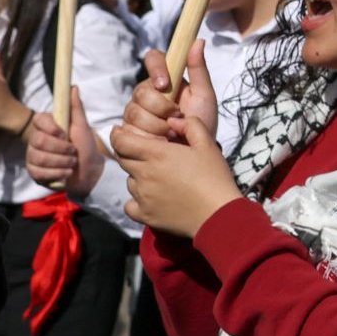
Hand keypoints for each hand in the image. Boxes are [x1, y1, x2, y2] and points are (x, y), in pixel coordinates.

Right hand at [26, 85, 103, 196]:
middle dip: (61, 149)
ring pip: (39, 158)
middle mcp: (36, 139)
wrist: (89, 172)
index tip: (66, 134)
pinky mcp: (34, 172)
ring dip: (62, 162)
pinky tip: (66, 173)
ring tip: (72, 163)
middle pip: (38, 141)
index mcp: (47, 126)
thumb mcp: (82, 126)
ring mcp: (33, 156)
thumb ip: (76, 108)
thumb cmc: (85, 147)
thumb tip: (73, 87)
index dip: (52, 128)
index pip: (38, 120)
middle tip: (74, 151)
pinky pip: (38, 172)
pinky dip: (57, 174)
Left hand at [109, 44, 236, 238]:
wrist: (218, 214)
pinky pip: (130, 204)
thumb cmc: (215, 177)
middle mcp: (143, 174)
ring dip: (139, 177)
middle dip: (131, 154)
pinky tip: (151, 199)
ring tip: (159, 179)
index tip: (121, 132)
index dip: (118, 135)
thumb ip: (190, 125)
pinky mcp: (144, 215)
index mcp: (156, 154)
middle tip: (150, 156)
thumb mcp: (208, 144)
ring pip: (130, 181)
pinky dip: (137, 201)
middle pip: (123, 159)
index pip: (120, 141)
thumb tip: (172, 120)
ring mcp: (142, 196)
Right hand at [118, 46, 219, 146]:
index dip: (156, 68)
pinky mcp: (128, 132)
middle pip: (141, 91)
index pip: (152, 58)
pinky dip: (147, 138)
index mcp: (165, 79)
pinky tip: (160, 143)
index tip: (164, 84)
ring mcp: (135, 112)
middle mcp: (147, 93)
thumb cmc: (202, 123)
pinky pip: (129, 131)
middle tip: (178, 118)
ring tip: (172, 133)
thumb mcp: (205, 96)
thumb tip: (198, 40)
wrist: (195, 154)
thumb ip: (199, 69)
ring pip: (134, 112)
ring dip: (157, 126)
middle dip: (161, 108)